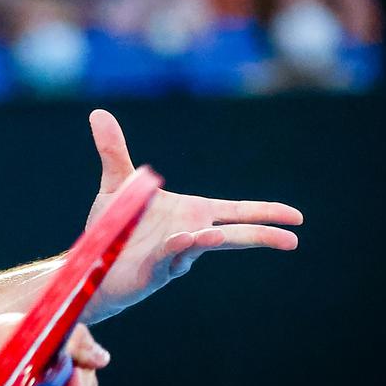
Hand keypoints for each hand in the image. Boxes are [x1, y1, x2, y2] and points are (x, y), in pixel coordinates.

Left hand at [81, 109, 303, 322]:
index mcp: (191, 214)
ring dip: (211, 241)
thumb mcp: (115, 184)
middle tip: (292, 239)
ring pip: (200, 247)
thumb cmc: (112, 228)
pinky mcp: (154, 272)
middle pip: (233, 235)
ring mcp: (174, 256)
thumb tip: (99, 113)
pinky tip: (182, 240)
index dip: (265, 213)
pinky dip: (177, 248)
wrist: (89, 264)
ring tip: (221, 238)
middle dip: (261, 235)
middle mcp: (190, 235)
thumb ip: (113, 150)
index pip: (236, 213)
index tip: (296, 217)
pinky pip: (170, 258)